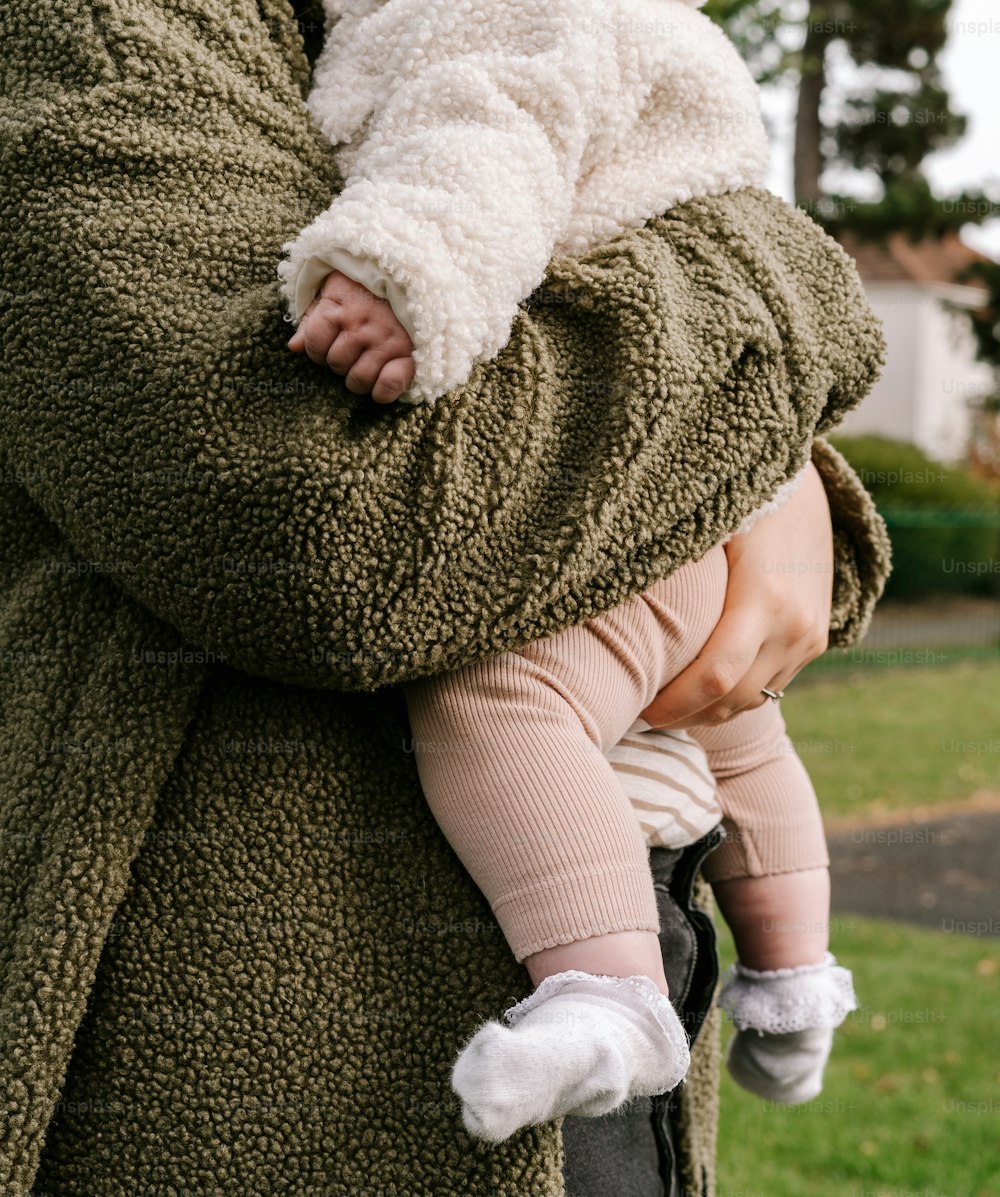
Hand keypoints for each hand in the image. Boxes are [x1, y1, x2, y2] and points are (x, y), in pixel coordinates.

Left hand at [287, 270, 415, 403]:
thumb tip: (294, 347)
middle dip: (340, 363)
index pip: (314, 344)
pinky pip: (389, 386)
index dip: (318, 349)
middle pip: (336, 364)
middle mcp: (360, 326)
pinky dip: (382, 392)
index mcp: (339, 307)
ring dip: (358, 379)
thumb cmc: (367, 283)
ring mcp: (385, 341)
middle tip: (352, 353)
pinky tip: (379, 386)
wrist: (411, 273)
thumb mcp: (333, 288)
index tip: (328, 345)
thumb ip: (312, 317)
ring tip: (365, 366)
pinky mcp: (407, 353)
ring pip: (358, 380)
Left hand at [639, 461, 832, 728]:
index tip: (640, 710)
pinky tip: (700, 694)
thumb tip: (601, 594)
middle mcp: (795, 626)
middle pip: (734, 699)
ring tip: (665, 709)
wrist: (806, 486)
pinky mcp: (815, 641)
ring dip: (710, 714)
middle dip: (687, 717)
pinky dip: (735, 698)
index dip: (676, 703)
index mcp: (766, 598)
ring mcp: (810, 638)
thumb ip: (668, 564)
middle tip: (643, 716)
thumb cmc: (740, 498)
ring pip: (754, 700)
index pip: (716, 675)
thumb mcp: (706, 525)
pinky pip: (771, 686)